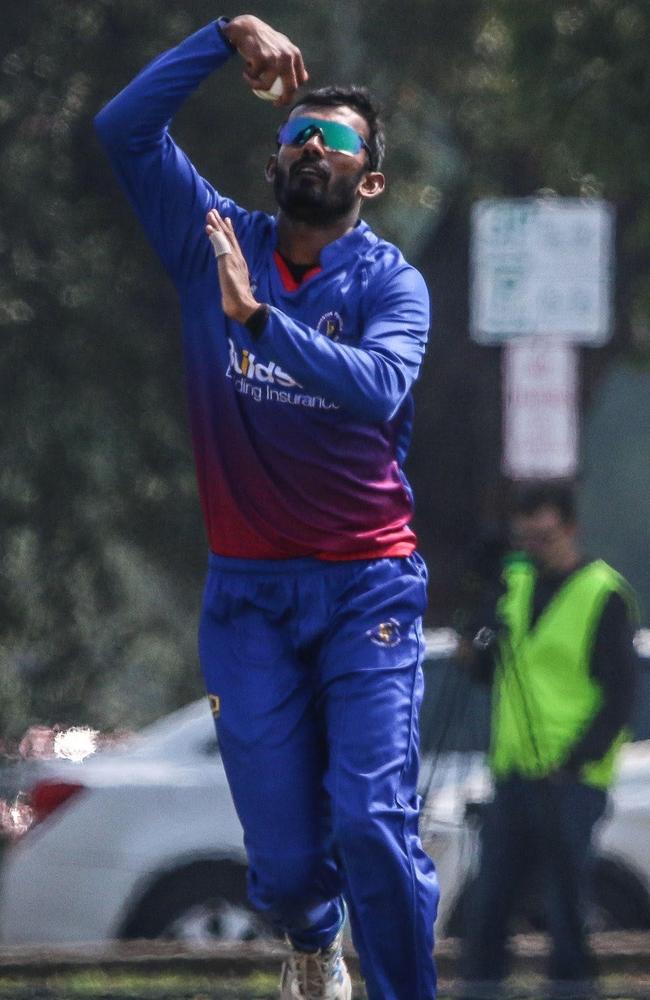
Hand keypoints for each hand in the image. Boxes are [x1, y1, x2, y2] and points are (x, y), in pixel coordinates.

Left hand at [205, 209, 258, 323]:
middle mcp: (237, 259)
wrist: (243, 306)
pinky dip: (214, 235)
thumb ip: (233, 282)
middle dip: (220, 224)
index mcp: (239, 264)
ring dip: (216, 225)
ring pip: (224, 238)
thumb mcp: (235, 287)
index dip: (227, 232)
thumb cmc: (239, 301)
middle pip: (228, 237)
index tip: (223, 221)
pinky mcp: (227, 262)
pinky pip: (220, 245)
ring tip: (210, 214)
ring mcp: (233, 259)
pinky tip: (208, 227)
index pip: (232, 244)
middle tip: (213, 211)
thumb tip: (234, 285)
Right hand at [222, 15, 307, 104]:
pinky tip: (246, 71)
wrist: (247, 28)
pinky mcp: (261, 59)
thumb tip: (303, 80)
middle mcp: (287, 56)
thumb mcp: (283, 49)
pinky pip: (254, 79)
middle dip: (284, 101)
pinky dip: (249, 78)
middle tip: (275, 103)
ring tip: (251, 78)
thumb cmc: (265, 41)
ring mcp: (275, 58)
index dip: (293, 92)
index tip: (283, 97)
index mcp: (295, 55)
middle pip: (290, 88)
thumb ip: (293, 63)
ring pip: (267, 86)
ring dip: (256, 86)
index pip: (300, 80)